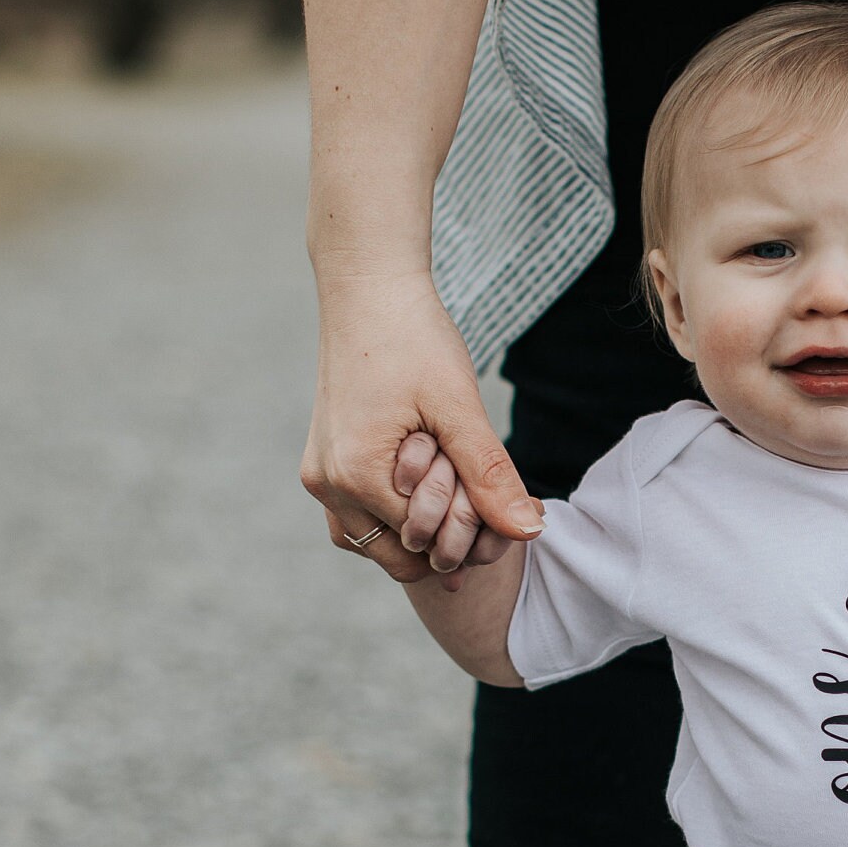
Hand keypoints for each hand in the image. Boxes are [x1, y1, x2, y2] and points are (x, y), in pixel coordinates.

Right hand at [301, 271, 540, 586]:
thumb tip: (528, 532)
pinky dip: (389, 515)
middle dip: (441, 540)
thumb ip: (490, 474)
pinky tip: (423, 490)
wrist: (367, 289)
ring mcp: (319, 476)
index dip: (469, 533)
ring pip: (371, 543)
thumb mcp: (460, 407)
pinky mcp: (320, 462)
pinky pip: (353, 517)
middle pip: (396, 557)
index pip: (425, 544)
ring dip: (412, 532)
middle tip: (478, 499)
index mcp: (358, 476)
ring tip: (451, 491)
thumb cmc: (415, 338)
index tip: (496, 502)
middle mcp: (328, 485)